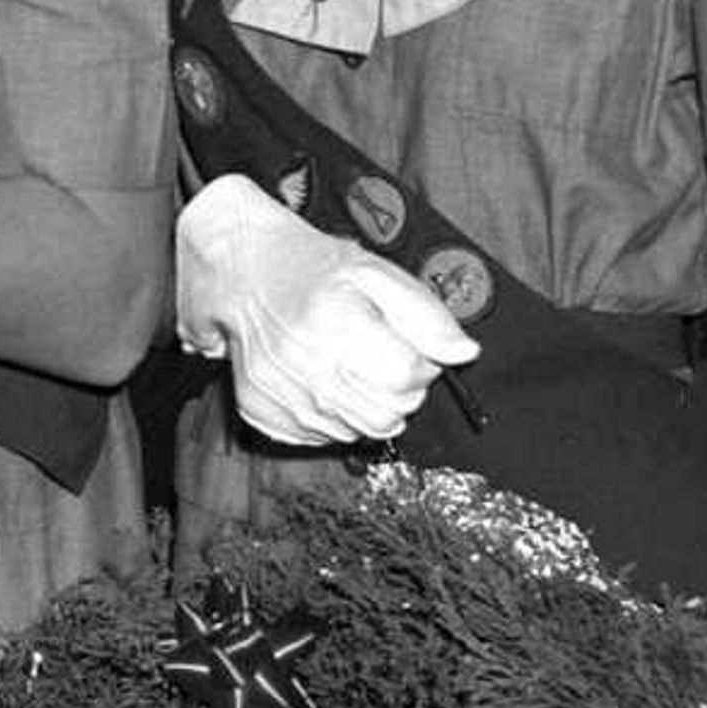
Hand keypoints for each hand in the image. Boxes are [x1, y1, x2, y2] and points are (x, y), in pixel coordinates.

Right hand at [173, 173, 474, 446]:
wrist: (243, 272)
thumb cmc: (312, 270)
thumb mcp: (378, 274)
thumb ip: (426, 314)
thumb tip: (463, 353)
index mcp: (335, 322)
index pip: (406, 378)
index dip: (421, 366)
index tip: (410, 350)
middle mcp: (301, 362)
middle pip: (386, 415)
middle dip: (399, 393)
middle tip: (383, 361)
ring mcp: (276, 392)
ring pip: (356, 432)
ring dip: (366, 407)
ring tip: (351, 369)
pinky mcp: (257, 411)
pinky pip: (320, 437)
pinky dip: (332, 417)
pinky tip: (323, 382)